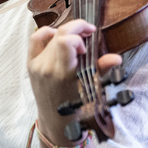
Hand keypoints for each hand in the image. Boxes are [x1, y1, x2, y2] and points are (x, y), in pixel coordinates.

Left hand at [27, 20, 121, 141]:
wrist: (54, 119)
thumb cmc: (74, 105)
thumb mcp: (89, 87)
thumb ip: (101, 69)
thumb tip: (117, 58)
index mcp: (62, 74)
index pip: (65, 42)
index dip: (79, 35)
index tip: (87, 44)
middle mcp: (47, 67)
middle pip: (60, 34)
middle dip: (76, 28)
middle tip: (87, 32)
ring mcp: (36, 65)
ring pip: (50, 34)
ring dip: (65, 31)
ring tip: (74, 38)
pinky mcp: (30, 64)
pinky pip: (36, 39)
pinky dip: (48, 33)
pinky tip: (58, 37)